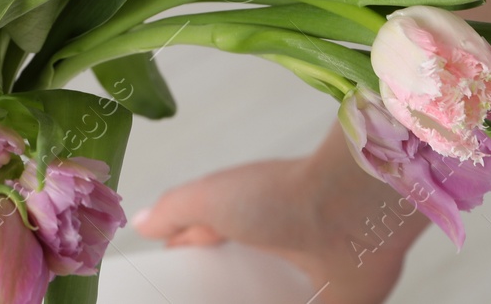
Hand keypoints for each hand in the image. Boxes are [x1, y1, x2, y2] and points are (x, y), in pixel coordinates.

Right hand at [133, 133, 421, 303]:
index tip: (171, 288)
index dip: (190, 266)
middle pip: (240, 280)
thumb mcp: (209, 197)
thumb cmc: (280, 196)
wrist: (349, 214)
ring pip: (270, 301)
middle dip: (221, 294)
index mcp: (246, 219)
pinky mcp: (338, 302)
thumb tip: (141, 222)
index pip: (209, 245)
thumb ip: (174, 210)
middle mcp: (277, 246)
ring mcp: (307, 276)